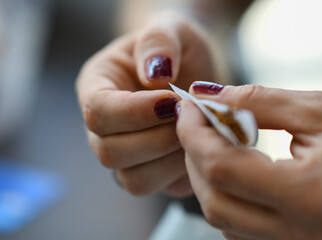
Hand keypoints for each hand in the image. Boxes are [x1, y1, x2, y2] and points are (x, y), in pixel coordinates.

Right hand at [76, 11, 219, 196]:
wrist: (193, 69)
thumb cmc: (177, 47)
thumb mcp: (170, 28)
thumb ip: (159, 40)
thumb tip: (155, 75)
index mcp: (96, 88)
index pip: (97, 111)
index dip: (134, 112)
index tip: (172, 100)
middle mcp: (105, 128)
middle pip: (109, 152)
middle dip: (156, 138)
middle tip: (188, 116)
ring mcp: (126, 153)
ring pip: (134, 179)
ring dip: (170, 159)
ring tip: (195, 130)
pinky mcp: (151, 171)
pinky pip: (161, 188)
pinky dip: (183, 172)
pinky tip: (199, 144)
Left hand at [177, 82, 321, 238]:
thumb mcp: (321, 112)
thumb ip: (260, 102)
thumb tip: (210, 96)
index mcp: (309, 197)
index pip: (222, 168)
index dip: (194, 134)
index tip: (188, 109)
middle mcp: (298, 236)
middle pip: (212, 199)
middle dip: (194, 156)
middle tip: (197, 123)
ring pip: (220, 217)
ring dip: (206, 176)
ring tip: (215, 142)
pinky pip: (237, 227)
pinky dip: (224, 195)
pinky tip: (233, 169)